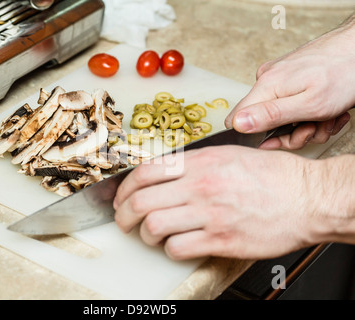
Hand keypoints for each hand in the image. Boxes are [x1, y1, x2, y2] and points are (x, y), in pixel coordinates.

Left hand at [113, 146, 328, 259]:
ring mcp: (209, 214)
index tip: (122, 197)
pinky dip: (169, 249)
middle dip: (124, 214)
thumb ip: (194, 163)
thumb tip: (164, 174)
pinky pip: (178, 247)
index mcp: (201, 162)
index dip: (126, 187)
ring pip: (154, 226)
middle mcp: (200, 186)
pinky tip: (175, 245)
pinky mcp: (220, 239)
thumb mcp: (230, 155)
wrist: (308, 198)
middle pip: (142, 201)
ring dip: (145, 234)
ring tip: (149, 234)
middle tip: (124, 220)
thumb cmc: (274, 176)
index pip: (146, 172)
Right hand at [225, 24, 354, 149]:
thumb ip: (270, 115)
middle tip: (315, 127)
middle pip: (264, 122)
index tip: (283, 138)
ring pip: (282, 116)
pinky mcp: (290, 76)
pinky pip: (291, 104)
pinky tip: (326, 109)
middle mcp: (268, 79)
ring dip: (307, 123)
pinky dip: (310, 111)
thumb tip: (237, 124)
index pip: (238, 121)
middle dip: (293, 132)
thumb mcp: (309, 104)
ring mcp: (279, 76)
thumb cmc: (344, 73)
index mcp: (267, 86)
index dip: (259, 137)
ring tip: (327, 117)